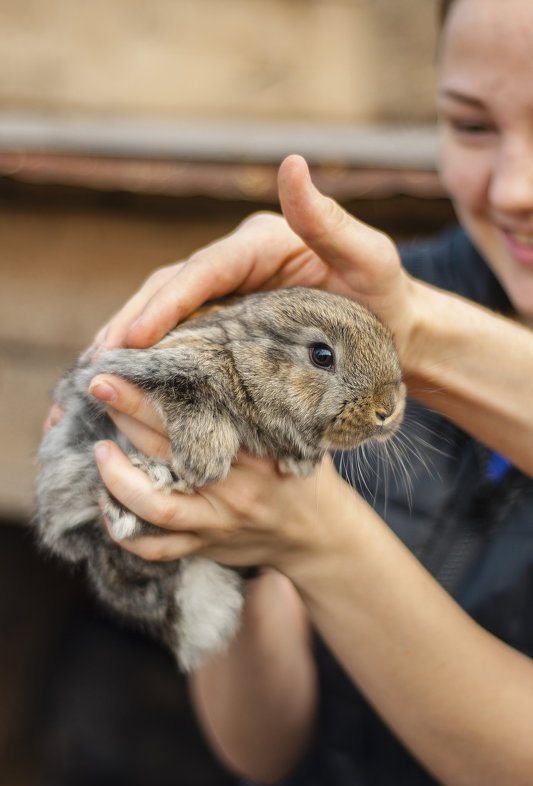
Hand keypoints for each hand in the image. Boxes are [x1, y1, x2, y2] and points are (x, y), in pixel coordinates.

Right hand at [88, 155, 412, 358]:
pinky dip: (160, 354)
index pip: (205, 270)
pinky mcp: (232, 324)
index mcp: (261, 244)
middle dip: (134, 321)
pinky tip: (137, 378)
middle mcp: (238, 265)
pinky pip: (188, 336)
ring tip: (101, 370)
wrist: (396, 335)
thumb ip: (329, 219)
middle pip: (173, 287)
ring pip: (172, 312)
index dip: (167, 302)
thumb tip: (292, 163)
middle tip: (101, 358)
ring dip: (135, 338)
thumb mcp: (369, 258)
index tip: (136, 336)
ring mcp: (232, 295)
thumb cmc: (385, 296)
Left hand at [90, 375, 343, 571]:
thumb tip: (226, 352)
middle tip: (100, 386)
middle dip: (127, 413)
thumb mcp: (297, 433)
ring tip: (98, 449)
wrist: (320, 536)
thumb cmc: (302, 474)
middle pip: (169, 445)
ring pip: (156, 504)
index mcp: (258, 448)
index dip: (159, 386)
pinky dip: (123, 528)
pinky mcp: (205, 545)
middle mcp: (235, 485)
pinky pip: (156, 547)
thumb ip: (262, 404)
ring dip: (117, 477)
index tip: (128, 363)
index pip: (201, 410)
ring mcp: (218, 520)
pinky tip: (106, 502)